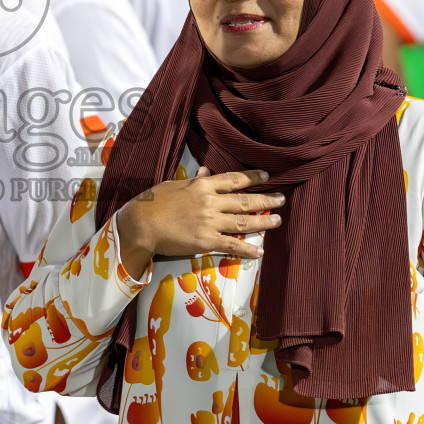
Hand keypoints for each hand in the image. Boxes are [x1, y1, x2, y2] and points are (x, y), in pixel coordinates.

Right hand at [115, 167, 282, 279]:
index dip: (252, 178)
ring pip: (243, 221)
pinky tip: (260, 252)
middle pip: (245, 200)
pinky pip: (232, 245)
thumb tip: (207, 171)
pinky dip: (247, 249)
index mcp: (203, 186)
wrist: (142, 224)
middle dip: (265, 200)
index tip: (266, 177)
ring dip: (263, 222)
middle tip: (281, 200)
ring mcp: (210, 222)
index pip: (234, 180)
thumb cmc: (154, 202)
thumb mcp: (175, 185)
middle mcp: (211, 202)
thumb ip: (195, 180)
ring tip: (277, 220)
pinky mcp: (206, 241)